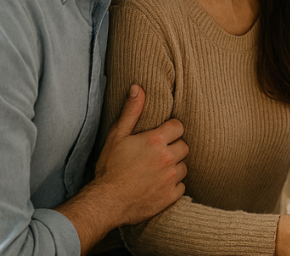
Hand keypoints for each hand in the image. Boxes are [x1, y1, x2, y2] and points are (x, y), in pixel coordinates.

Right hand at [92, 84, 189, 224]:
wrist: (105, 201)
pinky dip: (173, 186)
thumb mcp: (117, 136)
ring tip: (157, 170)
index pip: (178, 127)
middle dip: (173, 148)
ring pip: (184, 167)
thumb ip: (132, 111)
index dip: (170, 130)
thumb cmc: (109, 167)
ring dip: (174, 167)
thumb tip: (138, 87)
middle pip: (184, 146)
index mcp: (156, 141)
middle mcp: (167, 158)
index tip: (160, 136)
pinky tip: (158, 185)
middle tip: (157, 154)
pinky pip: (182, 187)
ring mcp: (171, 178)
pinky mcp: (171, 196)